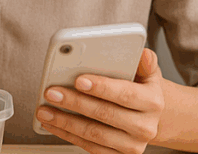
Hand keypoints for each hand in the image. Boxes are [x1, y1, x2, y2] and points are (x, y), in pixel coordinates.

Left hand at [37, 48, 165, 153]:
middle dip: (75, 102)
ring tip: (45, 110)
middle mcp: (145, 126)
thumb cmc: (143, 90)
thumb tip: (141, 52)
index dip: (101, 87)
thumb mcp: (148, 72)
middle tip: (52, 92)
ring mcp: (132, 145)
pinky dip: (68, 135)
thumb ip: (144, 61)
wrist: (152, 119)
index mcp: (153, 102)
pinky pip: (90, 147)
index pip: (125, 94)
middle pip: (105, 114)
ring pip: (94, 134)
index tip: (79, 80)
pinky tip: (53, 123)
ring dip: (65, 122)